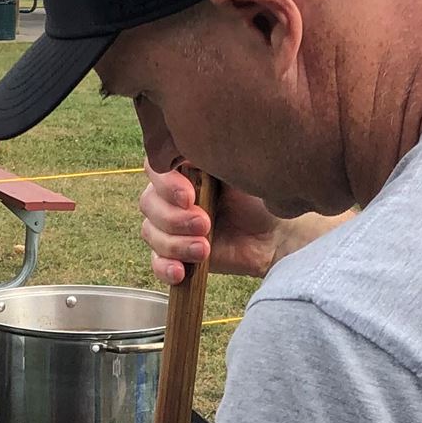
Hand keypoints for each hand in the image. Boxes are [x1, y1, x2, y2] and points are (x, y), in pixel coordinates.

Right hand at [138, 164, 340, 283]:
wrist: (272, 235)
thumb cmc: (256, 198)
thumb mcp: (237, 171)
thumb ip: (210, 161)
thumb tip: (192, 151)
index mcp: (182, 169)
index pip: (155, 168)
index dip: (167, 184)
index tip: (190, 197)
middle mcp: (169, 196)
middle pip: (149, 203)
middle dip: (175, 218)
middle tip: (205, 224)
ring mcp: (169, 226)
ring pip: (151, 233)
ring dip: (176, 244)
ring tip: (204, 249)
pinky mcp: (174, 254)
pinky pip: (156, 262)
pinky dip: (164, 268)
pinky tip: (180, 272)